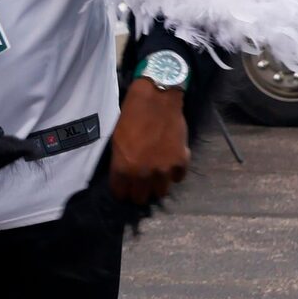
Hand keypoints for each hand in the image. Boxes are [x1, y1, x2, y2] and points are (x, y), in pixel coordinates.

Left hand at [109, 79, 190, 204]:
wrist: (156, 100)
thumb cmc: (131, 117)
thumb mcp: (117, 141)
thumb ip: (121, 163)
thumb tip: (125, 177)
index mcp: (123, 168)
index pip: (121, 193)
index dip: (122, 191)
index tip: (125, 188)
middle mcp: (143, 174)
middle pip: (141, 198)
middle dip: (139, 192)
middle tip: (141, 184)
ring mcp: (163, 169)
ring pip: (161, 192)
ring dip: (157, 185)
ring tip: (156, 176)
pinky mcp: (181, 161)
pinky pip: (178, 178)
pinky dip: (174, 174)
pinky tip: (170, 165)